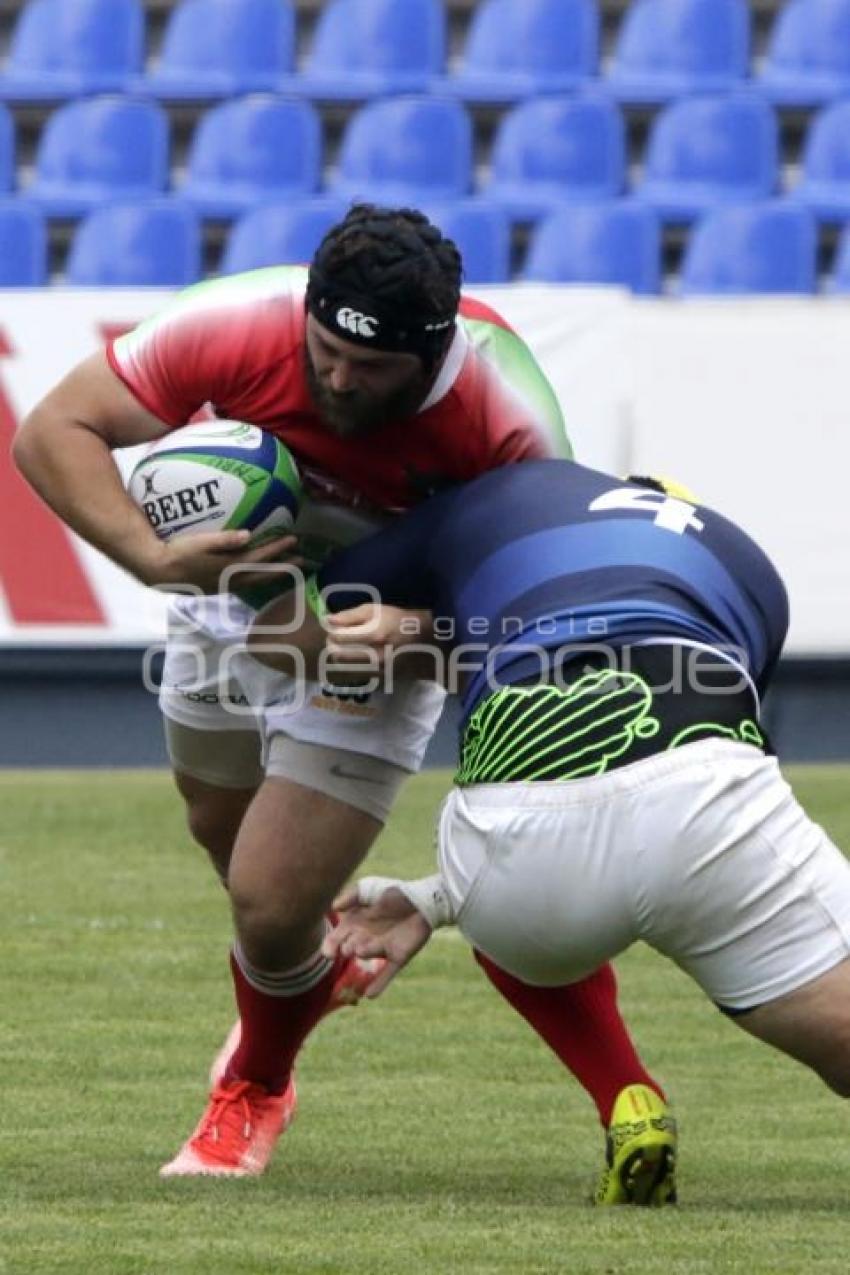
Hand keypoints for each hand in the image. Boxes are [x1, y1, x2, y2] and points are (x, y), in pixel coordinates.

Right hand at [138, 531, 301, 594]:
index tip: (294, 540)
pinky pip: (244, 583)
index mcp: (229, 567)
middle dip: (285, 567)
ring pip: (255, 580)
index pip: (260, 557)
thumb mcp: (200, 542)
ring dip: (272, 574)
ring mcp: (224, 586)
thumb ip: (224, 539)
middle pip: (264, 574)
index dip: (278, 549)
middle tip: (303, 561)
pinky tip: (258, 573)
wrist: (158, 571)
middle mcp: (231, 580)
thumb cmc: (178, 552)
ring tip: (286, 569)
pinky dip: (257, 577)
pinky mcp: (217, 587)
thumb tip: (248, 535)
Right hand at [322, 879, 432, 997]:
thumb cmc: (394, 893)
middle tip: (347, 948)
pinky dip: (379, 984)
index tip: (328, 951)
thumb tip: (333, 906)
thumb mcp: (370, 889)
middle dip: (347, 947)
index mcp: (355, 924)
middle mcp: (365, 938)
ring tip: (360, 950)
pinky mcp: (398, 956)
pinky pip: (387, 973)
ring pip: (369, 953)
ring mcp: (382, 948)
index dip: (331, 944)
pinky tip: (370, 994)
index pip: (338, 936)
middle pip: (351, 945)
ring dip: (365, 953)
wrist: (423, 899)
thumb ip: (351, 896)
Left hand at [325, 605, 432, 669]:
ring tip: (346, 646)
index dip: (331, 632)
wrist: (422, 638)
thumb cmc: (396, 619)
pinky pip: (356, 673)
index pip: (338, 637)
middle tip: (336, 638)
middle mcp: (375, 655)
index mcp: (374, 635)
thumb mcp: (374, 610)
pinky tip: (357, 656)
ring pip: (345, 667)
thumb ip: (350, 615)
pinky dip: (351, 665)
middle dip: (332, 645)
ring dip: (340, 656)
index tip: (333, 628)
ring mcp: (379, 669)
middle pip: (338, 655)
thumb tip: (327, 620)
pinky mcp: (381, 677)